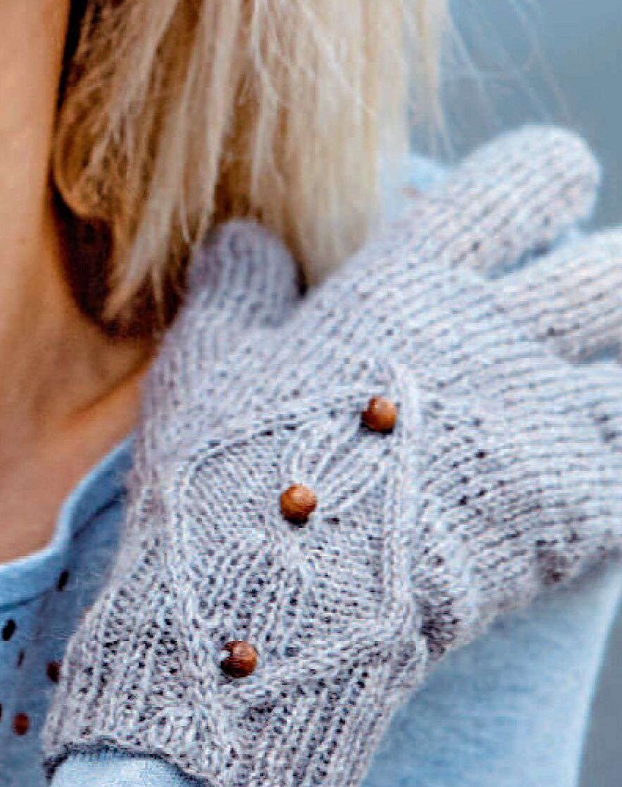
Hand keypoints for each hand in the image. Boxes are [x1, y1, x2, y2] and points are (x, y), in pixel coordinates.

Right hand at [43, 126, 621, 786]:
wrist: (269, 609)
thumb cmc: (225, 470)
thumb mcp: (206, 356)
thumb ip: (240, 285)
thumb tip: (252, 235)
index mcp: (413, 280)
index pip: (528, 181)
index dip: (547, 178)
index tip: (540, 194)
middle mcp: (496, 340)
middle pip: (616, 274)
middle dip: (609, 277)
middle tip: (584, 300)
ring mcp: (544, 430)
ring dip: (615, 386)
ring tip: (577, 402)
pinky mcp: (573, 520)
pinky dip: (611, 481)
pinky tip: (581, 499)